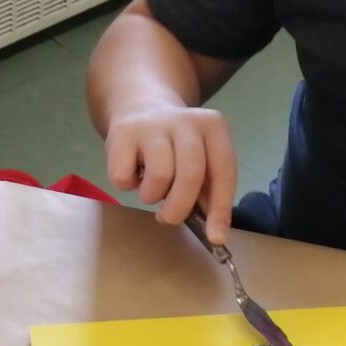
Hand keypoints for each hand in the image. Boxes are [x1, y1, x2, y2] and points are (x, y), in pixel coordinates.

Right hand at [104, 101, 237, 241]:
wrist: (140, 107)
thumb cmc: (175, 146)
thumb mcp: (199, 159)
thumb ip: (208, 189)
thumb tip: (214, 232)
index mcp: (213, 127)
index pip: (223, 171)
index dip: (220, 208)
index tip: (216, 238)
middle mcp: (186, 122)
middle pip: (191, 175)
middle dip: (179, 208)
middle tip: (169, 217)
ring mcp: (153, 125)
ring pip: (159, 177)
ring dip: (151, 196)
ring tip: (150, 188)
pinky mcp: (122, 134)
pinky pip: (124, 178)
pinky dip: (127, 186)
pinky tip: (132, 174)